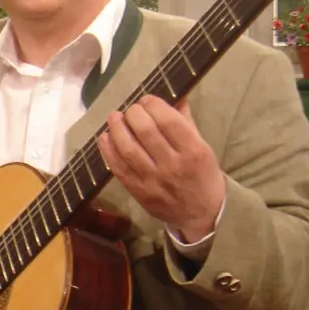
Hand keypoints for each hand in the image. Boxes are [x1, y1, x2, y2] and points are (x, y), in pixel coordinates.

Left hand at [98, 95, 226, 240]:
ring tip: (115, 117)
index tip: (147, 100)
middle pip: (145, 131)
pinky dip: (108, 150)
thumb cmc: (203, 175)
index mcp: (193, 151)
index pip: (168, 121)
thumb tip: (176, 95)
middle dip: (134, 113)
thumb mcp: (203, 147)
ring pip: (128, 149)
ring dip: (117, 128)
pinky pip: (118, 168)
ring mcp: (153, 180)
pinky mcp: (138, 191)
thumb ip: (186, 121)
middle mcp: (172, 165)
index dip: (153, 105)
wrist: (201, 214)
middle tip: (131, 109)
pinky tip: (105, 137)